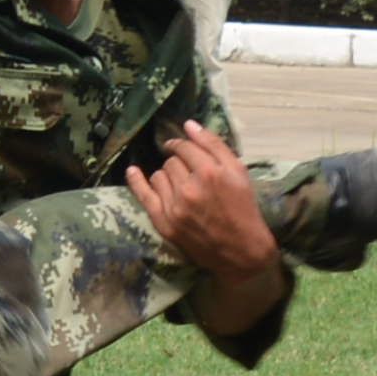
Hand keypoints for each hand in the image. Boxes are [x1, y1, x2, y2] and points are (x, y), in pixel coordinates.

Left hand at [122, 123, 279, 280]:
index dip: (182, 145)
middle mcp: (189, 189)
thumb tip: (188, 124)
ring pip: (159, 176)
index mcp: (209, 172)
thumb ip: (214, 145)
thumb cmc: (243, 207)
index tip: (181, 148)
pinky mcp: (165, 224)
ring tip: (181, 186)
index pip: (184, 147)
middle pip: (171, 161)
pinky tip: (133, 171)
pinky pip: (144, 195)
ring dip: (167, 176)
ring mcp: (174, 208)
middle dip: (180, 164)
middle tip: (191, 175)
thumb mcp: (238, 171)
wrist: (242, 250)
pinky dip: (137, 181)